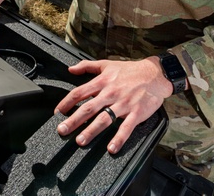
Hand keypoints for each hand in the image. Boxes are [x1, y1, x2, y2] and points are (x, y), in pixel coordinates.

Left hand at [54, 57, 172, 154]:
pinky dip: (119, 138)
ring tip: (80, 141)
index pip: (80, 92)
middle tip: (62, 130)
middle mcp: (111, 93)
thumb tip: (71, 68)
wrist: (155, 74)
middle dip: (74, 120)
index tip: (58, 112)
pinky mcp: (136, 113)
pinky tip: (111, 148)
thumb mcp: (107, 64)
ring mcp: (123, 104)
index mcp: (102, 82)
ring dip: (91, 131)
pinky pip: (126, 128)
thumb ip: (87, 66)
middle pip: (88, 108)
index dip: (67, 102)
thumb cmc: (130, 70)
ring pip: (104, 119)